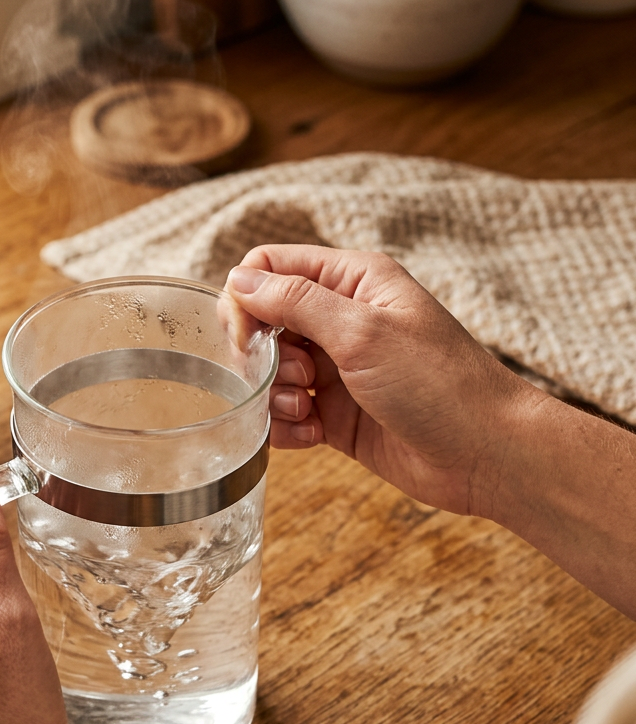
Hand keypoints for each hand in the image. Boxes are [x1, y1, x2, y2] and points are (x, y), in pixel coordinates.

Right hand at [225, 245, 538, 515]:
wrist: (485, 455)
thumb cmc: (439, 384)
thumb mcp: (362, 332)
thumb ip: (295, 302)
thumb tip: (238, 280)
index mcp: (352, 281)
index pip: (270, 268)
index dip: (246, 299)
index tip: (244, 339)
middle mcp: (340, 320)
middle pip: (263, 324)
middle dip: (262, 356)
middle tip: (296, 378)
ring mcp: (336, 369)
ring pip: (269, 373)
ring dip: (275, 395)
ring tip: (308, 409)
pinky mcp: (334, 414)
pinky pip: (284, 414)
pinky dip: (287, 427)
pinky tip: (315, 436)